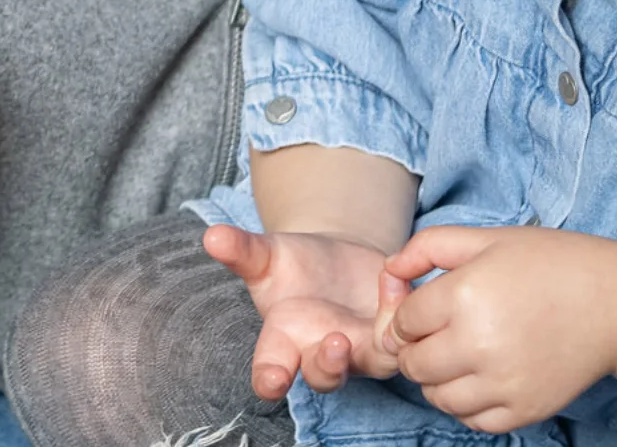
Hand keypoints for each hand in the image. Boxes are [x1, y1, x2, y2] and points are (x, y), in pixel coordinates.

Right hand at [205, 225, 395, 398]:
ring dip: (378, 345)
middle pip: (324, 377)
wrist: (338, 263)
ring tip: (380, 309)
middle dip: (328, 365)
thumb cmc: (292, 266)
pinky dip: (400, 305)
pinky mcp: (393, 336)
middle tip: (335, 342)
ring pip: (373, 363)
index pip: (270, 370)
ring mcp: (361, 349)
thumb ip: (242, 250)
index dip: (271, 379)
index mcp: (283, 340)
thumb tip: (212, 236)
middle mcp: (321, 353)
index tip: (273, 381)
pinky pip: (404, 333)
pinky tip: (391, 275)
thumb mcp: (266, 255)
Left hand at [378, 225, 616, 434]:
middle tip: (437, 333)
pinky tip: (479, 379)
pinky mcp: (527, 409)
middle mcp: (480, 344)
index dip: (406, 314)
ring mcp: (505, 383)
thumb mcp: (484, 240)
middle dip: (414, 347)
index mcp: (464, 297)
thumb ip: (425, 248)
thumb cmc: (550, 265)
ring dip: (436, 378)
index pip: (401, 323)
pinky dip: (466, 404)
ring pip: (437, 396)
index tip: (427, 307)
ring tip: (458, 355)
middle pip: (412, 363)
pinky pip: (473, 420)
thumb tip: (388, 273)